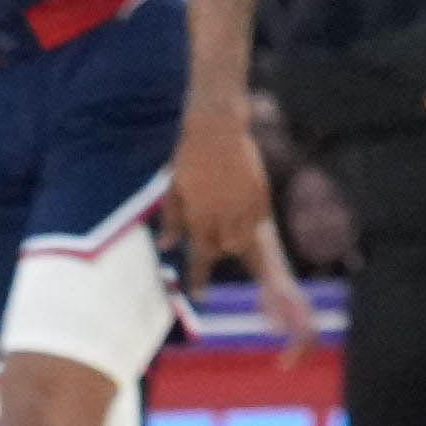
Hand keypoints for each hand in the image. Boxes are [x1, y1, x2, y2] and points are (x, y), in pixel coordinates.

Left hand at [168, 97, 284, 298]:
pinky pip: (260, 220)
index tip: (199, 296)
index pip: (200, 256)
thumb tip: (165, 244)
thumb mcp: (174, 189)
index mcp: (200, 216)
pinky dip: (251, 223)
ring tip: (227, 224)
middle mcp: (224, 216)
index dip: (199, 278)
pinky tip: (243, 211)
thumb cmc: (189, 157)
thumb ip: (172, 218)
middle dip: (218, 248)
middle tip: (212, 236)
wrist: (217, 129)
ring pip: (245, 240)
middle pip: (227, 249)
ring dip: (236, 240)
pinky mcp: (261, 194)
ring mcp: (245, 205)